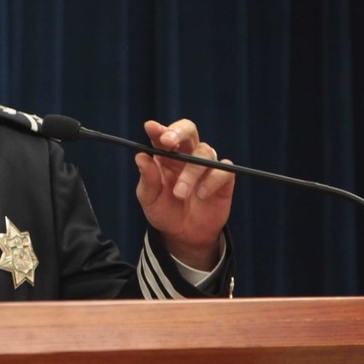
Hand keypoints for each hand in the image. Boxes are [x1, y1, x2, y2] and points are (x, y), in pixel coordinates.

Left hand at [134, 119, 234, 270]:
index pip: (163, 135)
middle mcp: (186, 155)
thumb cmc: (164, 211)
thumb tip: (140, 157)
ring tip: (180, 193)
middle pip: (188, 130)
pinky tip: (201, 195)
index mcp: (165, 155)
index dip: (159, 129)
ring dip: (191, 171)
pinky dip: (212, 181)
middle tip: (168, 141)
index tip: (151, 128)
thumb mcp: (149, 199)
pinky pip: (223, 171)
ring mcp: (206, 165)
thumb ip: (147, 179)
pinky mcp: (223, 179)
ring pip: (204, 151)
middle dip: (179, 131)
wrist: (184, 235)